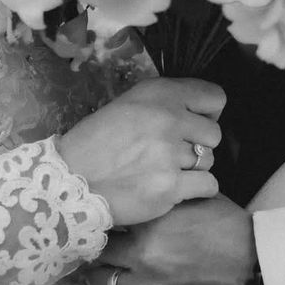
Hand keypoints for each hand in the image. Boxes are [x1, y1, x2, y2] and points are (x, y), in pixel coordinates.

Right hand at [59, 78, 224, 224]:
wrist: (70, 181)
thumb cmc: (96, 143)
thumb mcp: (127, 106)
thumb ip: (164, 104)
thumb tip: (198, 114)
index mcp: (159, 94)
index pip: (215, 97)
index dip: (208, 113)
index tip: (193, 125)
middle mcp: (169, 119)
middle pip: (214, 134)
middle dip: (198, 145)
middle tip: (174, 154)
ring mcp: (170, 154)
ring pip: (210, 161)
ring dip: (193, 169)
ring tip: (165, 172)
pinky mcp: (170, 187)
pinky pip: (209, 185)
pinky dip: (196, 190)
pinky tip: (175, 189)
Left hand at [88, 194, 263, 284]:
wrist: (264, 274)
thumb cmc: (237, 233)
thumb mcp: (202, 202)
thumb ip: (171, 200)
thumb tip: (150, 196)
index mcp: (153, 223)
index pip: (112, 221)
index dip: (108, 223)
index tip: (108, 227)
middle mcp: (143, 256)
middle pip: (101, 255)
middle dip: (100, 253)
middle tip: (104, 254)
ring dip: (100, 283)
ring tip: (101, 281)